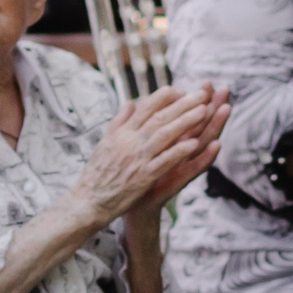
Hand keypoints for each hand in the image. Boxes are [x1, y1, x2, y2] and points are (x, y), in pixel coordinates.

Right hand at [70, 84, 226, 224]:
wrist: (88, 201)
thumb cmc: (96, 173)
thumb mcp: (104, 143)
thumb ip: (119, 122)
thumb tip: (131, 102)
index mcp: (121, 133)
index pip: (146, 107)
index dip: (165, 97)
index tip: (181, 90)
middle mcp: (129, 142)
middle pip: (160, 117)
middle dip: (182, 104)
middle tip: (202, 95)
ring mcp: (137, 159)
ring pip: (165, 135)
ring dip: (186, 122)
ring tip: (203, 111)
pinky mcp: (144, 177)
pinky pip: (165, 161)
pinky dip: (179, 151)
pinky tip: (195, 143)